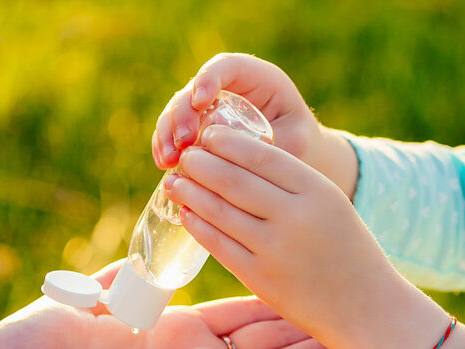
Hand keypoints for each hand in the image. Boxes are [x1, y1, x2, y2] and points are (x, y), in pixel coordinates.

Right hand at [151, 53, 357, 196]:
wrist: (296, 157)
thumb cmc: (301, 145)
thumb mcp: (296, 142)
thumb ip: (272, 143)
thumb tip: (234, 153)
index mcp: (256, 78)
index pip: (226, 67)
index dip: (208, 78)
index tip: (200, 100)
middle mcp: (226, 89)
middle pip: (192, 91)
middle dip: (181, 115)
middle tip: (183, 142)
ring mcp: (207, 110)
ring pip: (177, 113)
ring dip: (167, 135)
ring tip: (167, 161)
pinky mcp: (197, 131)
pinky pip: (174, 135)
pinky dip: (165, 148)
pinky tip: (163, 165)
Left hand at [169, 126, 464, 348]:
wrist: (365, 307)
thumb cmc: (348, 252)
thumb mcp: (332, 207)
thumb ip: (293, 187)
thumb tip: (239, 166)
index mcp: (317, 191)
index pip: (261, 155)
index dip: (228, 142)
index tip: (208, 135)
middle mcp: (295, 217)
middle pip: (234, 180)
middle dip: (201, 163)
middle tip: (185, 155)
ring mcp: (275, 250)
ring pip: (221, 211)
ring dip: (192, 192)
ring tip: (175, 181)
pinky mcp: (260, 279)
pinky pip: (220, 245)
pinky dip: (199, 226)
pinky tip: (186, 214)